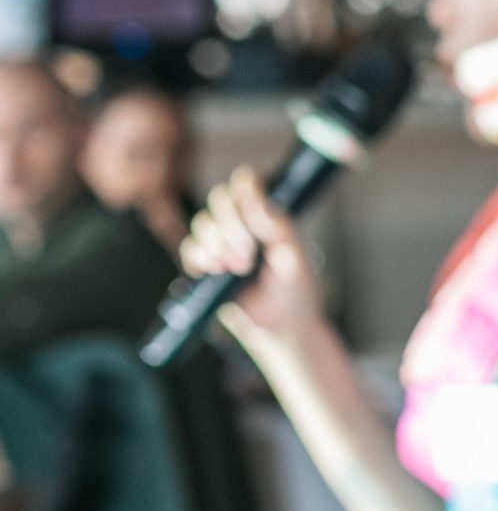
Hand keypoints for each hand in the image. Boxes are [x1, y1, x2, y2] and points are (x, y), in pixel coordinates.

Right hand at [180, 167, 326, 355]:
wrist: (282, 326)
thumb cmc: (295, 290)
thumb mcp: (294, 256)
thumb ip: (277, 226)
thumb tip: (256, 198)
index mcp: (267, 216)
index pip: (247, 184)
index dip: (243, 187)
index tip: (249, 203)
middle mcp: (242, 224)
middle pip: (220, 200)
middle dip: (231, 226)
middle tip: (247, 254)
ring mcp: (222, 243)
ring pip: (202, 223)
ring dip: (216, 244)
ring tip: (237, 268)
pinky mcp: (206, 264)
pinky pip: (189, 249)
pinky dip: (198, 257)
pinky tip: (214, 270)